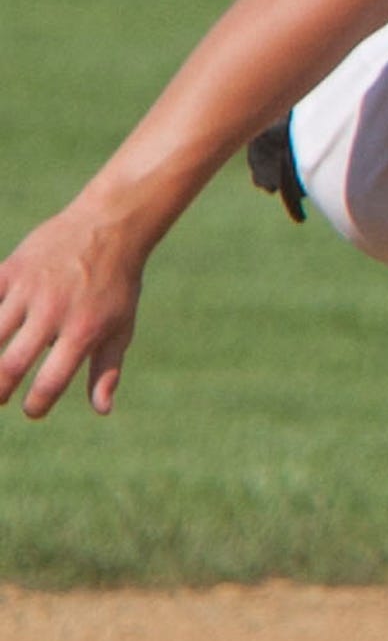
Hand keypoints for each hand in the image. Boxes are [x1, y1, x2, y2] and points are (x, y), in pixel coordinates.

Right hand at [0, 203, 147, 418]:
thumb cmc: (117, 286)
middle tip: (0, 399)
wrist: (109, 229)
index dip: (37, 404)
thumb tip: (102, 411)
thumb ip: (107, 370)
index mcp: (83, 331)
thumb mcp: (122, 328)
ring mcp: (28, 290)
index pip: (51, 381)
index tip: (32, 410)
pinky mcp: (10, 271)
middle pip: (11, 364)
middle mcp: (53, 312)